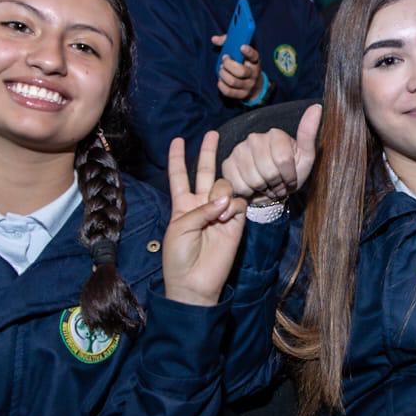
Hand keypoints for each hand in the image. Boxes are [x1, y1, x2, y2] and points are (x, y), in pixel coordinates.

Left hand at [162, 131, 246, 305]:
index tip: (177, 140)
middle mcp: (201, 204)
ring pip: (224, 185)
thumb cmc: (179, 256)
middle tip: (212, 133)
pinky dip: (232, 206)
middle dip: (207, 152)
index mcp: (182, 205)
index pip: (179, 176)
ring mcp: (220, 212)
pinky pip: (238, 203)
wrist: (194, 282)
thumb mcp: (179, 227)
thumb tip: (226, 200)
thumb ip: (200, 209)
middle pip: (204, 172)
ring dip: (220, 192)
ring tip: (218, 211)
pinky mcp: (236, 222)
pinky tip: (226, 218)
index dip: (177, 158)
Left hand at [214, 36, 262, 101]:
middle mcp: (254, 74)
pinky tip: (221, 80)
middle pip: (241, 72)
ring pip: (233, 82)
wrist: (254, 85)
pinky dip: (221, 85)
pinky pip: (229, 92)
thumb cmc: (244, 63)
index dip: (248, 52)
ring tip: (221, 69)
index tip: (241, 47)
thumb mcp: (241, 51)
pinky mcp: (242, 95)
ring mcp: (248, 85)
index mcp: (255, 61)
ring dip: (223, 74)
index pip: (254, 56)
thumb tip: (214, 39)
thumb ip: (228, 42)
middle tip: (224, 60)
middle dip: (228, 65)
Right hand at [221, 103, 320, 203]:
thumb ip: (309, 133)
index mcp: (275, 134)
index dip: (289, 177)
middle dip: (276, 184)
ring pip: (254, 179)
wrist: (270, 190)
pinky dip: (249, 192)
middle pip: (269, 171)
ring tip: (267, 186)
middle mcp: (254, 138)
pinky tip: (253, 187)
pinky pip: (239, 184)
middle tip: (278, 184)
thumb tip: (317, 106)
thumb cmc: (290, 174)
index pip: (284, 160)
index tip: (291, 180)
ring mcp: (239, 150)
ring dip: (264, 189)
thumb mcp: (306, 157)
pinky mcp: (227, 164)